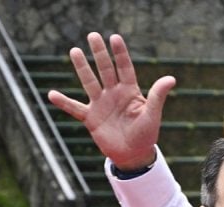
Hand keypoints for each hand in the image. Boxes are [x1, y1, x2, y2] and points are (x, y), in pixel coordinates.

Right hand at [46, 33, 174, 170]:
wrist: (133, 155)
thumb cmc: (146, 134)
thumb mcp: (152, 114)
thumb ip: (157, 96)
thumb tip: (171, 78)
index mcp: (130, 92)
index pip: (125, 68)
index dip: (120, 54)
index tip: (114, 37)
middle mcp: (114, 94)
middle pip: (105, 70)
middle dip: (99, 53)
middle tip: (93, 35)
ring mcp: (101, 104)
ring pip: (89, 82)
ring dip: (82, 68)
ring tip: (74, 51)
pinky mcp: (91, 118)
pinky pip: (74, 108)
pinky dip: (64, 103)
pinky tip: (51, 94)